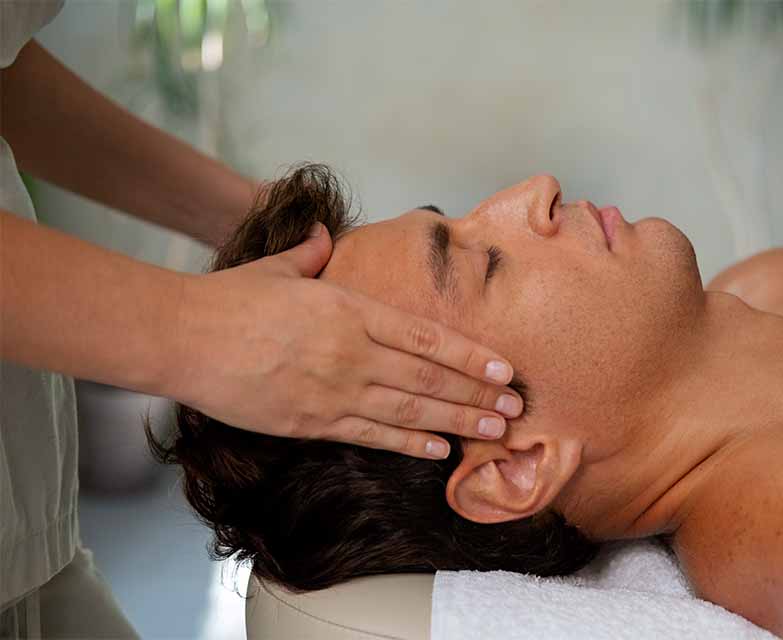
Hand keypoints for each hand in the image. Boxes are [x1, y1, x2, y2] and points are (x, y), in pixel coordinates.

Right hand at [167, 224, 522, 458]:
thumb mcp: (277, 268)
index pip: (427, 336)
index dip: (470, 355)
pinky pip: (372, 435)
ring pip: (410, 409)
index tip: (503, 368)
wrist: (183, 337)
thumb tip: (323, 238)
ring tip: (494, 431)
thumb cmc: (230, 299)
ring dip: (456, 421)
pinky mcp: (312, 422)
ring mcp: (334, 390)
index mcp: (350, 309)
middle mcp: (352, 351)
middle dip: (477, 394)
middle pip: (429, 376)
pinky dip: (409, 443)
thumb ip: (310, 255)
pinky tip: (439, 450)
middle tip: (515, 409)